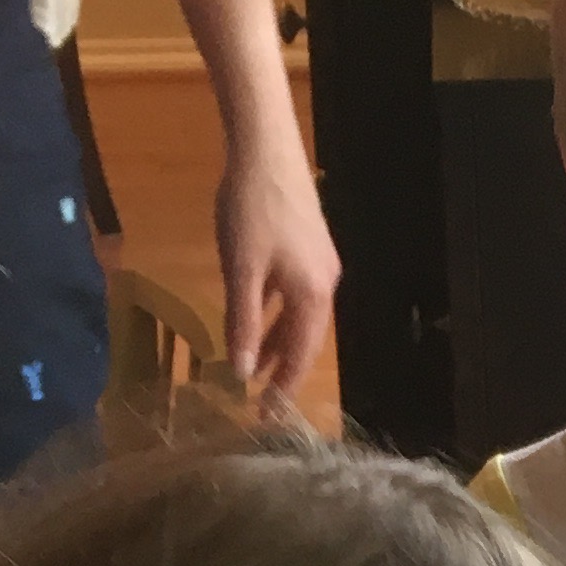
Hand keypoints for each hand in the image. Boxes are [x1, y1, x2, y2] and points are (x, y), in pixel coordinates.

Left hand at [213, 121, 339, 398]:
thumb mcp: (241, 271)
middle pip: (304, 341)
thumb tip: (242, 373)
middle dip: (282, 372)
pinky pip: (293, 296)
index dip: (283, 389)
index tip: (266, 418)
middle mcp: (324, 285)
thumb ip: (242, 323)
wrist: (265, 146)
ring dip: (276, 343)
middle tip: (259, 402)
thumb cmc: (251, 209)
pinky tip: (256, 319)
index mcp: (312, 296)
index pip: (301, 357)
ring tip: (253, 369)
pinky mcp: (307, 247)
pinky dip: (275, 315)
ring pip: (297, 318)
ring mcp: (318, 264)